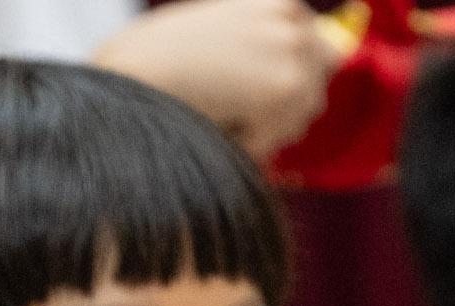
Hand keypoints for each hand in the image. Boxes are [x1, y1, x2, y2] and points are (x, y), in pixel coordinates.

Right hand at [93, 0, 342, 155]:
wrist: (133, 67)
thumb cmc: (162, 56)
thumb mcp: (226, 35)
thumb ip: (265, 50)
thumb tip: (317, 70)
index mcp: (283, 1)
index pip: (320, 54)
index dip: (288, 84)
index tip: (252, 96)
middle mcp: (297, 17)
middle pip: (315, 89)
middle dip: (279, 112)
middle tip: (229, 108)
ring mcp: (296, 50)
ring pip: (299, 119)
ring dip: (260, 130)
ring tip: (216, 109)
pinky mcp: (288, 86)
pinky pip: (278, 138)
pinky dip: (246, 143)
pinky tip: (215, 120)